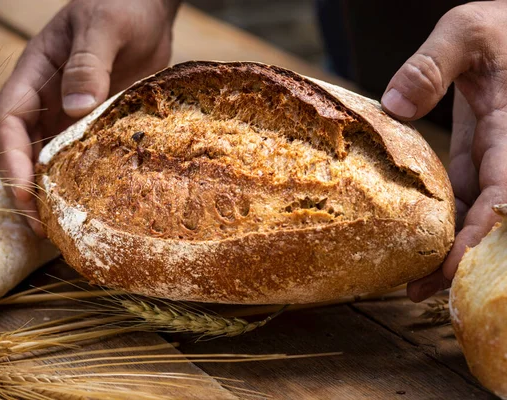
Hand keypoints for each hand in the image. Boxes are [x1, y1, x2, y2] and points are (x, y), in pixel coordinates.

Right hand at [0, 0, 179, 234]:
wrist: (148, 8)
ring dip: (52, 194)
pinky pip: (84, 158)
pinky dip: (83, 183)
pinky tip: (93, 207)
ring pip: (51, 161)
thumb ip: (88, 63)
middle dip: (26, 190)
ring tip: (63, 230)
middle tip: (42, 228)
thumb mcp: (103, 27)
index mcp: (34, 75)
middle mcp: (47, 100)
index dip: (11, 160)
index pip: (9, 122)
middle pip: (24, 151)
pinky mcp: (98, 125)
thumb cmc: (121, 6)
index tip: (24, 192)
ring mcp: (71, 115)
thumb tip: (75, 109)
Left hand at [380, 1, 506, 300]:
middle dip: (463, 257)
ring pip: (480, 213)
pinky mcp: (482, 157)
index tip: (454, 264)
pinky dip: (447, 224)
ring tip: (413, 283)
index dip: (482, 232)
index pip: (504, 193)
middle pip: (494, 217)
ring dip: (451, 249)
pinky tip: (420, 245)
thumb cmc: (503, 25)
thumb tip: (393, 105)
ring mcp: (497, 160)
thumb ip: (432, 66)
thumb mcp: (467, 32)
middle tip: (421, 290)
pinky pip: (468, 198)